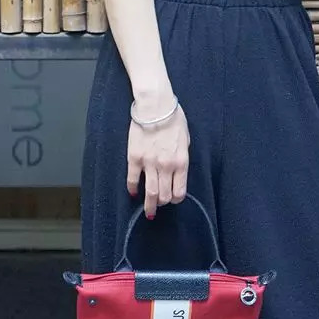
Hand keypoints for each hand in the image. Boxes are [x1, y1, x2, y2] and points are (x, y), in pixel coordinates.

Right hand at [126, 102, 190, 217]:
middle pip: (164, 196)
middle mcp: (166, 166)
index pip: (179, 192)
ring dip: (149, 205)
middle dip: (162, 203)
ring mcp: (149, 164)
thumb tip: (177, 169)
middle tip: (159, 204)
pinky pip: (133, 180)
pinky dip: (133, 189)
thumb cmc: (173, 119)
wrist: (155, 106)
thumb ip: (181, 157)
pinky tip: (133, 192)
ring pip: (150, 193)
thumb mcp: (186, 139)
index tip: (172, 198)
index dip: (176, 199)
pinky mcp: (134, 158)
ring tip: (148, 211)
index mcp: (181, 162)